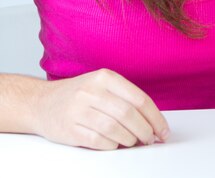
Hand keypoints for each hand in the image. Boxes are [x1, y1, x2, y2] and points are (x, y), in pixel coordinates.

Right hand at [33, 69, 169, 149]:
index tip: (163, 130)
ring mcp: (79, 110)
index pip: (139, 99)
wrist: (41, 103)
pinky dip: (113, 146)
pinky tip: (116, 143)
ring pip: (116, 129)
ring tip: (134, 141)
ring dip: (130, 140)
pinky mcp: (71, 129)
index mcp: (105, 77)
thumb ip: (124, 98)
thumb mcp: (101, 85)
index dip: (155, 117)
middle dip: (145, 131)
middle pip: (129, 115)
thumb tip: (152, 121)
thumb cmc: (79, 95)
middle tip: (151, 139)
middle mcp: (92, 91)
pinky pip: (100, 142)